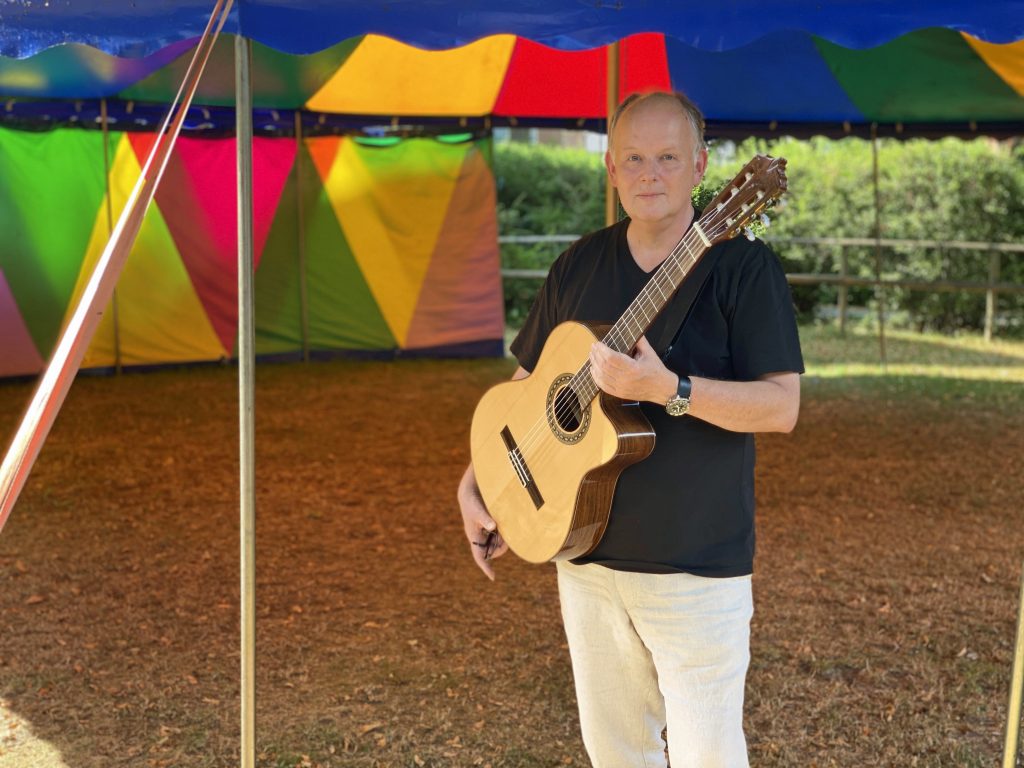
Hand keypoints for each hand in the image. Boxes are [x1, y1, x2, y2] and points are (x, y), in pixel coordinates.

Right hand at [458, 465, 507, 579]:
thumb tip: (493, 526)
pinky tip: (507, 525)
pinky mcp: (490, 527)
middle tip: (507, 537)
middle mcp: (480, 537)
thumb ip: (485, 518)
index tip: (493, 577)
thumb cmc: (472, 502)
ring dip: (503, 539)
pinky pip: (499, 535)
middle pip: (492, 551)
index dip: (486, 567)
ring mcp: (485, 533)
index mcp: (474, 537)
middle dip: (501, 547)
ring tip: (506, 528)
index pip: (479, 557)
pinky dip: (504, 533)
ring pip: (497, 543)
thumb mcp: (478, 510)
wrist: (471, 491)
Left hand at [589, 336, 675, 403]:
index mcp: (633, 368)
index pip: (611, 358)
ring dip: (594, 364)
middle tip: (593, 347)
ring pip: (601, 376)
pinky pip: (603, 386)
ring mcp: (622, 388)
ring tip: (592, 356)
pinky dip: (596, 377)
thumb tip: (631, 329)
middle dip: (596, 355)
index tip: (598, 343)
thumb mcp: (650, 353)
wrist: (662, 389)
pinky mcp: (619, 394)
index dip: (602, 349)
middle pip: (604, 366)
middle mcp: (626, 379)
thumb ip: (639, 341)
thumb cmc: (656, 371)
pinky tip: (593, 369)